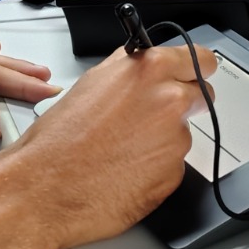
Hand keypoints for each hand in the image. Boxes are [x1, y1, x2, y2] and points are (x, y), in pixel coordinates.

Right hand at [11, 45, 217, 248]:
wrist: (46, 187)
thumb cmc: (58, 139)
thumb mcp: (92, 82)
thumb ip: (130, 70)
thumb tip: (144, 66)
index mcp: (150, 70)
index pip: (201, 61)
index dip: (194, 70)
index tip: (192, 76)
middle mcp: (170, 102)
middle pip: (203, 96)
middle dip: (184, 104)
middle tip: (152, 117)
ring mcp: (175, 141)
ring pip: (182, 134)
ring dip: (162, 139)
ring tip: (122, 149)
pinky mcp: (173, 175)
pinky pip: (172, 165)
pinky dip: (154, 167)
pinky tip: (124, 169)